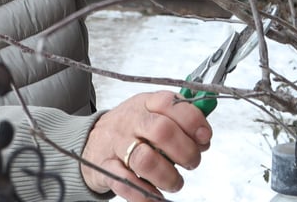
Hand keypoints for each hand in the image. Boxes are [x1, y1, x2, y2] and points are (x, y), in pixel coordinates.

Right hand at [80, 91, 211, 200]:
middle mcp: (131, 121)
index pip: (171, 104)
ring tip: (174, 183)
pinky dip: (145, 194)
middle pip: (162, 131)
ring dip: (168, 176)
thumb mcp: (153, 114)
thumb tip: (204, 139)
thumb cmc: (131, 129)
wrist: (92, 141)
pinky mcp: (105, 168)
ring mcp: (116, 144)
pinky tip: (155, 195)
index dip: (193, 121)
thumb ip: (180, 122)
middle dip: (185, 151)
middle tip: (192, 163)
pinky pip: (126, 183)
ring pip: (145, 160)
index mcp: (146, 103)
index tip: (204, 137)